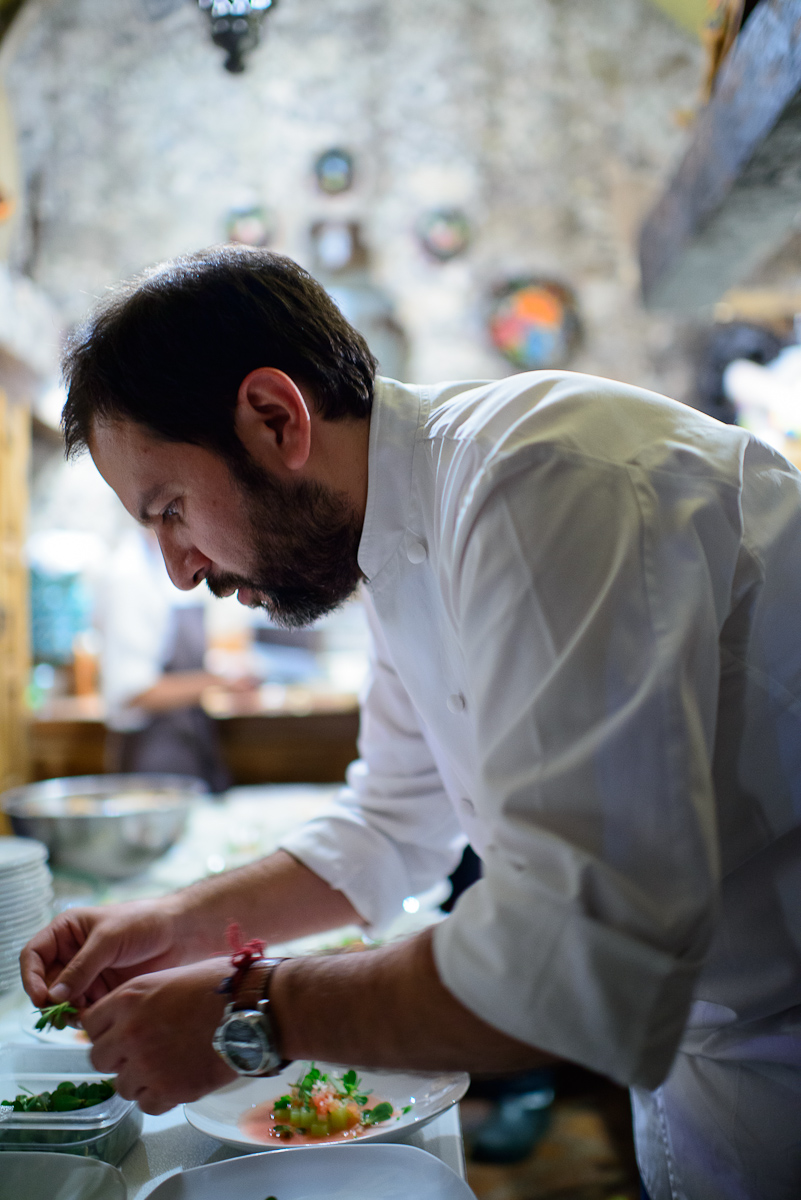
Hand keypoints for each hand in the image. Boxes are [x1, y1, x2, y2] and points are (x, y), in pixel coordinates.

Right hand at [20, 897, 187, 1009]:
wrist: (182, 934)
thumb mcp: (109, 939)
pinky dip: (85, 1017)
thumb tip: (54, 996)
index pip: (34, 955)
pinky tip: (97, 1018)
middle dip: (50, 1001)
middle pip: (46, 983)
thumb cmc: (146, 922)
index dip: (31, 977)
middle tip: (64, 1012)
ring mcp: (88, 974)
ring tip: (83, 1015)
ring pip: (63, 1001)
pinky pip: (84, 1010)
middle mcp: (73, 954)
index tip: (41, 997)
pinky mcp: (103, 991)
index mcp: (67, 931)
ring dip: (68, 1012)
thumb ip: (81, 967)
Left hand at [84, 959, 235, 1113]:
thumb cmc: (221, 986)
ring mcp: (147, 1064)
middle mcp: (130, 1032)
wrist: (254, 1010)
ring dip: (140, 1079)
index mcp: (130, 998)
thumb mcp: (171, 977)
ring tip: (167, 1066)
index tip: (119, 1033)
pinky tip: (178, 1080)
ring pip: (122, 1086)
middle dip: (118, 1057)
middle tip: (143, 1052)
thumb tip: (126, 1017)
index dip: (106, 1030)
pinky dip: (159, 1097)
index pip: (90, 1024)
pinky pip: (147, 1105)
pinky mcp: (169, 1090)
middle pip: (99, 1059)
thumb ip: (141, 999)